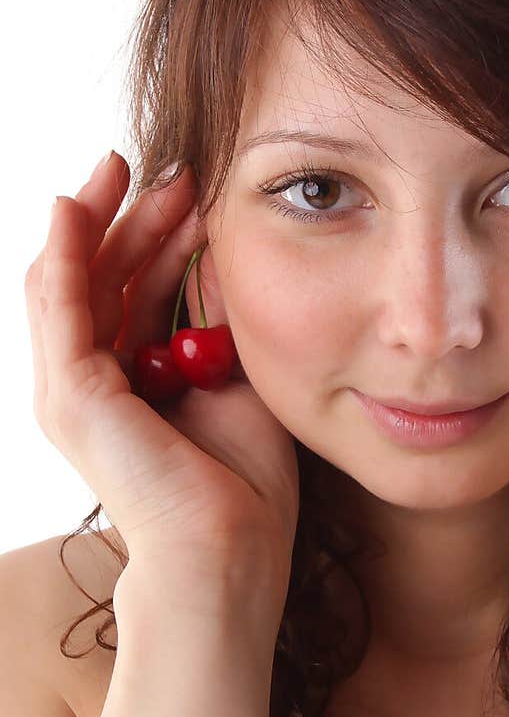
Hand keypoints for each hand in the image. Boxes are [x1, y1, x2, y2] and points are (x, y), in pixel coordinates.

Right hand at [24, 152, 299, 589]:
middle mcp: (92, 384)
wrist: (229, 550)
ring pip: (72, 280)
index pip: (133, 291)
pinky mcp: (70, 393)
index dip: (158, 236)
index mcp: (131, 384)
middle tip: (170, 165)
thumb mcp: (235, 379)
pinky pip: (57, 304)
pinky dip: (61, 250)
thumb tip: (221, 252)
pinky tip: (73, 202)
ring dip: (99, 219)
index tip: (196, 190)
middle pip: (99, 277)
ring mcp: (72, 390)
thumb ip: (217, 322)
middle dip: (130, 216)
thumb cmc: (243, 483)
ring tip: (128, 166)